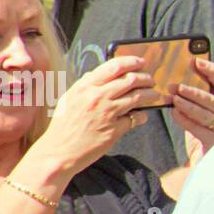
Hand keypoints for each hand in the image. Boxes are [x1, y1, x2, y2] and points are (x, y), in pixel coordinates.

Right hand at [31, 55, 160, 176]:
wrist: (59, 151)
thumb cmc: (63, 126)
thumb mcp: (69, 99)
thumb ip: (84, 85)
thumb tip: (95, 74)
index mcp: (85, 87)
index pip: (114, 66)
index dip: (132, 62)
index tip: (141, 62)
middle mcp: (97, 97)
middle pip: (131, 80)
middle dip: (146, 78)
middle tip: (150, 80)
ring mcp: (107, 114)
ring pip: (137, 98)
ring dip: (150, 95)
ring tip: (154, 95)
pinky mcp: (114, 130)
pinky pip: (135, 119)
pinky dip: (142, 116)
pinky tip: (142, 116)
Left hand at [171, 57, 213, 163]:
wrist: (212, 161)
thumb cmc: (208, 133)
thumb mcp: (207, 113)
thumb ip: (200, 100)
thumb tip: (179, 82)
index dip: (210, 71)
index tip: (196, 61)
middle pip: (212, 100)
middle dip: (193, 91)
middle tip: (175, 85)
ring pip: (206, 114)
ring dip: (187, 105)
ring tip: (173, 98)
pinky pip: (199, 128)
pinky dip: (185, 120)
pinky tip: (174, 113)